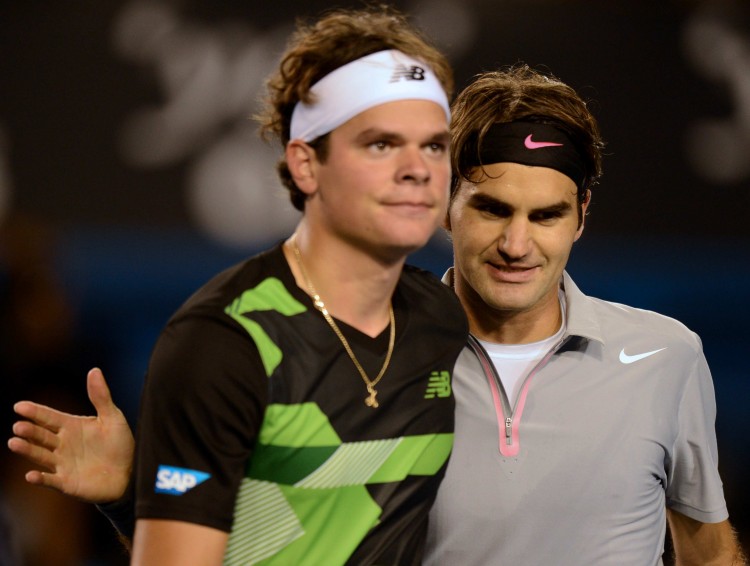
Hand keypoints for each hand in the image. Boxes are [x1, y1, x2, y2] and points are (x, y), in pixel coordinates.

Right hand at [7, 367, 134, 503]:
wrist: (130, 473)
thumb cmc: (120, 444)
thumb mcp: (113, 417)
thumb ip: (101, 396)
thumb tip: (94, 370)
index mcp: (71, 426)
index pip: (49, 417)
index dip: (35, 412)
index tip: (19, 406)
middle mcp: (63, 444)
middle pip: (41, 435)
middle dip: (29, 430)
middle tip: (18, 426)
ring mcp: (63, 463)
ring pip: (41, 455)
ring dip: (27, 450)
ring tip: (14, 442)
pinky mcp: (67, 482)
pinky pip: (51, 480)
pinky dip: (40, 479)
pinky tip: (31, 475)